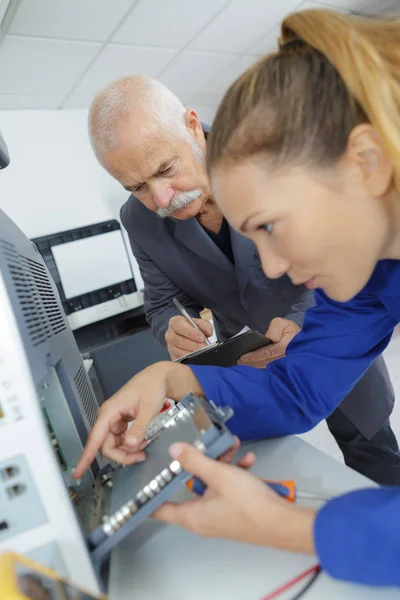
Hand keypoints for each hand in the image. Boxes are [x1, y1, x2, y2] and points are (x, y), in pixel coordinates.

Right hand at [73, 361, 202, 478]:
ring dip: (127, 451)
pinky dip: (131, 445)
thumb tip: (130, 444)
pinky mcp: (121, 423)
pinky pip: (121, 441)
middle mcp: (108, 417)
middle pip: (106, 446)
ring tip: (144, 446)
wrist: (159, 378)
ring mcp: (114, 421)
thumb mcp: (148, 408)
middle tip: (140, 456)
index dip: (86, 457)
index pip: (95, 438)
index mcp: (109, 411)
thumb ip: (139, 427)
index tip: (77, 472)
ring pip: (114, 445)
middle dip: (122, 455)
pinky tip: (141, 441)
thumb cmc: (151, 387)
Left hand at [153, 443, 315, 553]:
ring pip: (212, 484)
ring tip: (231, 447)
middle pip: (190, 486)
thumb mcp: (219, 475)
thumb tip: (174, 451)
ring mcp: (219, 514)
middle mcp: (202, 518)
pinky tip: (246, 459)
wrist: (282, 522)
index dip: (148, 495)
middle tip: (197, 446)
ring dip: (220, 463)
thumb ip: (195, 461)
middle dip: (196, 463)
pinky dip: (234, 472)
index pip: (159, 509)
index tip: (142, 481)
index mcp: (192, 516)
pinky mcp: (234, 510)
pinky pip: (227, 488)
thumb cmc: (249, 504)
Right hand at [166, 316, 213, 359]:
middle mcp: (170, 335)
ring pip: (181, 352)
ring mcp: (170, 347)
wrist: (187, 336)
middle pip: (180, 341)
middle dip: (195, 345)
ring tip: (203, 352)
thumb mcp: (199, 323)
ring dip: (193, 353)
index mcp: (175, 323)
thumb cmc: (193, 328)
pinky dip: (191, 360)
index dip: (191, 332)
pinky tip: (198, 358)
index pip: (180, 326)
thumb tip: (208, 332)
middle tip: (205, 346)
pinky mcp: (174, 357)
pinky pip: (182, 360)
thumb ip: (205, 325)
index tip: (202, 337)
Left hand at [238, 318, 300, 368]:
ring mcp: (284, 364)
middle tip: (239, 363)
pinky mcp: (283, 367)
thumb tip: (269, 338)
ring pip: (268, 367)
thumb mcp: (284, 324)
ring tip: (243, 365)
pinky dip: (260, 368)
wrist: (304, 339)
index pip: (267, 353)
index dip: (254, 356)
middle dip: (251, 363)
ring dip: (255, 367)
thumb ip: (275, 328)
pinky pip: (271, 368)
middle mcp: (285, 357)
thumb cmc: (291, 331)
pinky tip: (252, 367)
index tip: (243, 358)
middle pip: (266, 362)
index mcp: (285, 346)